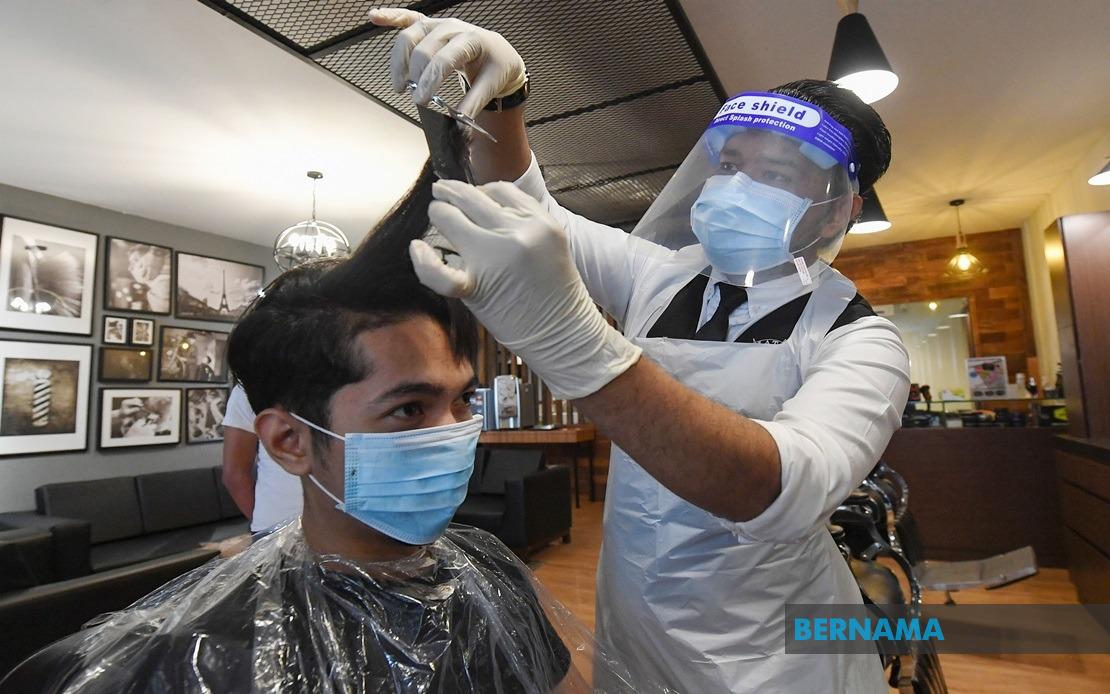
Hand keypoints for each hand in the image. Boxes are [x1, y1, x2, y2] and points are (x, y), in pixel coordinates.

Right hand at [368, 8, 526, 118]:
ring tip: (400, 84)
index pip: (445, 59)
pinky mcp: (428, 25)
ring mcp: (438, 24)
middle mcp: (452, 28)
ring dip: (399, 60)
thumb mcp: (491, 85)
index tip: (422, 101)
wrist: (497, 50)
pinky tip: (374, 17)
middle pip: (424, 48)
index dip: (430, 81)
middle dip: (416, 76)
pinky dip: (390, 17)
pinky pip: (407, 18)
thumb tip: (459, 123)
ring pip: (410, 35)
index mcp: (471, 40)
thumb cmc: (495, 65)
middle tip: (416, 98)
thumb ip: (473, 103)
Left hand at [410, 180, 640, 399]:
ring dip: (439, 215)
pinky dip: (423, 259)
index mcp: (539, 221)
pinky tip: (418, 248)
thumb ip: (523, 222)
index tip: (473, 201)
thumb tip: (481, 204)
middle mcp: (517, 234)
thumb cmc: (556, 293)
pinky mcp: (477, 288)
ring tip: (438, 219)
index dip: (479, 192)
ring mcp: (495, 259)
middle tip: (441, 197)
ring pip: (449, 218)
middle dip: (450, 194)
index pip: (498, 190)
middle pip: (470, 197)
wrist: (565, 334)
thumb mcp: (552, 245)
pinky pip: (439, 271)